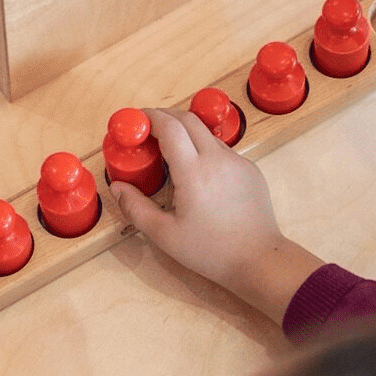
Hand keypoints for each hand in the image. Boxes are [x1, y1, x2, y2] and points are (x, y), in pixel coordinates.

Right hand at [112, 109, 323, 323]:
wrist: (258, 259)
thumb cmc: (212, 251)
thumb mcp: (165, 234)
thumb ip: (136, 208)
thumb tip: (117, 188)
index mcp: (194, 172)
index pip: (170, 126)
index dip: (150, 117)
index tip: (137, 119)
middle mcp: (218, 159)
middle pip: (189, 119)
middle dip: (166, 116)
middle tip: (149, 127)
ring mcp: (238, 162)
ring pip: (207, 134)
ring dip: (187, 134)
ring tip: (171, 153)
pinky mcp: (250, 170)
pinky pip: (223, 151)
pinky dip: (205, 151)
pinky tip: (198, 175)